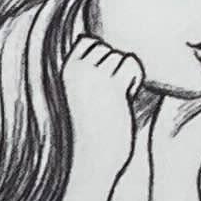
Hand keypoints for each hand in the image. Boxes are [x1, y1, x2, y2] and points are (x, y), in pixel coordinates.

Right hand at [60, 33, 143, 173]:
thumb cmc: (89, 130)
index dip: (100, 57)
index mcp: (66, 71)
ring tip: (118, 97)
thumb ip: (92, 71)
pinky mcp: (114, 86)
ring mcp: (96, 77)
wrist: (91, 159)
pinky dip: (135, 78)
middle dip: (114, 66)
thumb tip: (115, 49)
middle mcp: (78, 70)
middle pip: (107, 47)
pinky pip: (132, 65)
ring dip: (126, 74)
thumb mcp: (82, 94)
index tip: (100, 81)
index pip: (87, 41)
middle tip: (111, 93)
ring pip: (121, 56)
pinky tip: (127, 97)